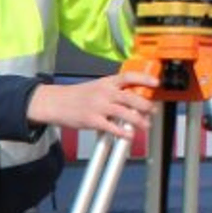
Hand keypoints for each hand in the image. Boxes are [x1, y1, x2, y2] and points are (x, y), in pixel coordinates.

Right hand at [29, 67, 159, 138]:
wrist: (55, 102)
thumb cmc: (76, 96)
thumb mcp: (96, 87)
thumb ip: (113, 91)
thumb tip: (132, 98)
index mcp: (106, 82)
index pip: (129, 77)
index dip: (144, 79)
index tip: (156, 83)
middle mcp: (104, 93)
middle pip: (131, 97)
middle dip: (146, 105)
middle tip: (152, 110)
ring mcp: (98, 107)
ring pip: (125, 113)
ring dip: (138, 120)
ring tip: (145, 125)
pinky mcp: (92, 120)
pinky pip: (112, 127)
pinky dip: (123, 132)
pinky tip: (128, 135)